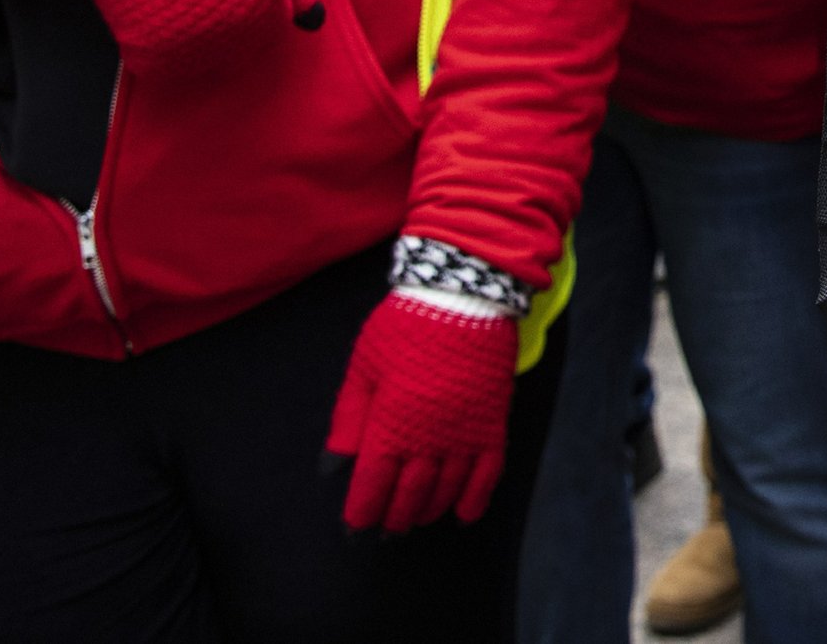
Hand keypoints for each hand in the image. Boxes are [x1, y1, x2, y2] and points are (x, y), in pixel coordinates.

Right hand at [94, 0, 322, 79]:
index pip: (271, 24)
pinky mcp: (158, 59)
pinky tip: (149, 14)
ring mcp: (198, 49)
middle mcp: (240, 34)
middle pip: (239, 45)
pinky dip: (153, 46)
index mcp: (268, 5)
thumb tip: (315, 22)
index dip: (248, 1)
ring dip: (189, 35)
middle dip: (222, 22)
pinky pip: (160, 64)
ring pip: (200, 57)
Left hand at [327, 294, 519, 531]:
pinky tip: (465, 515)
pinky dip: (476, 498)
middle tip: (385, 532)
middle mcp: (428, 439)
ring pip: (446, 488)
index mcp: (389, 426)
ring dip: (430, 510)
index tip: (355, 528)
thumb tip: (333, 470)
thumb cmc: (404, 327)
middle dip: (394, 517)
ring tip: (417, 520)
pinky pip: (488, 472)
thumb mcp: (362, 369)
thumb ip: (348, 422)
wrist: (465, 295)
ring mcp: (464, 433)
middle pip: (410, 494)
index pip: (373, 485)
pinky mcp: (493, 422)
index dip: (363, 512)